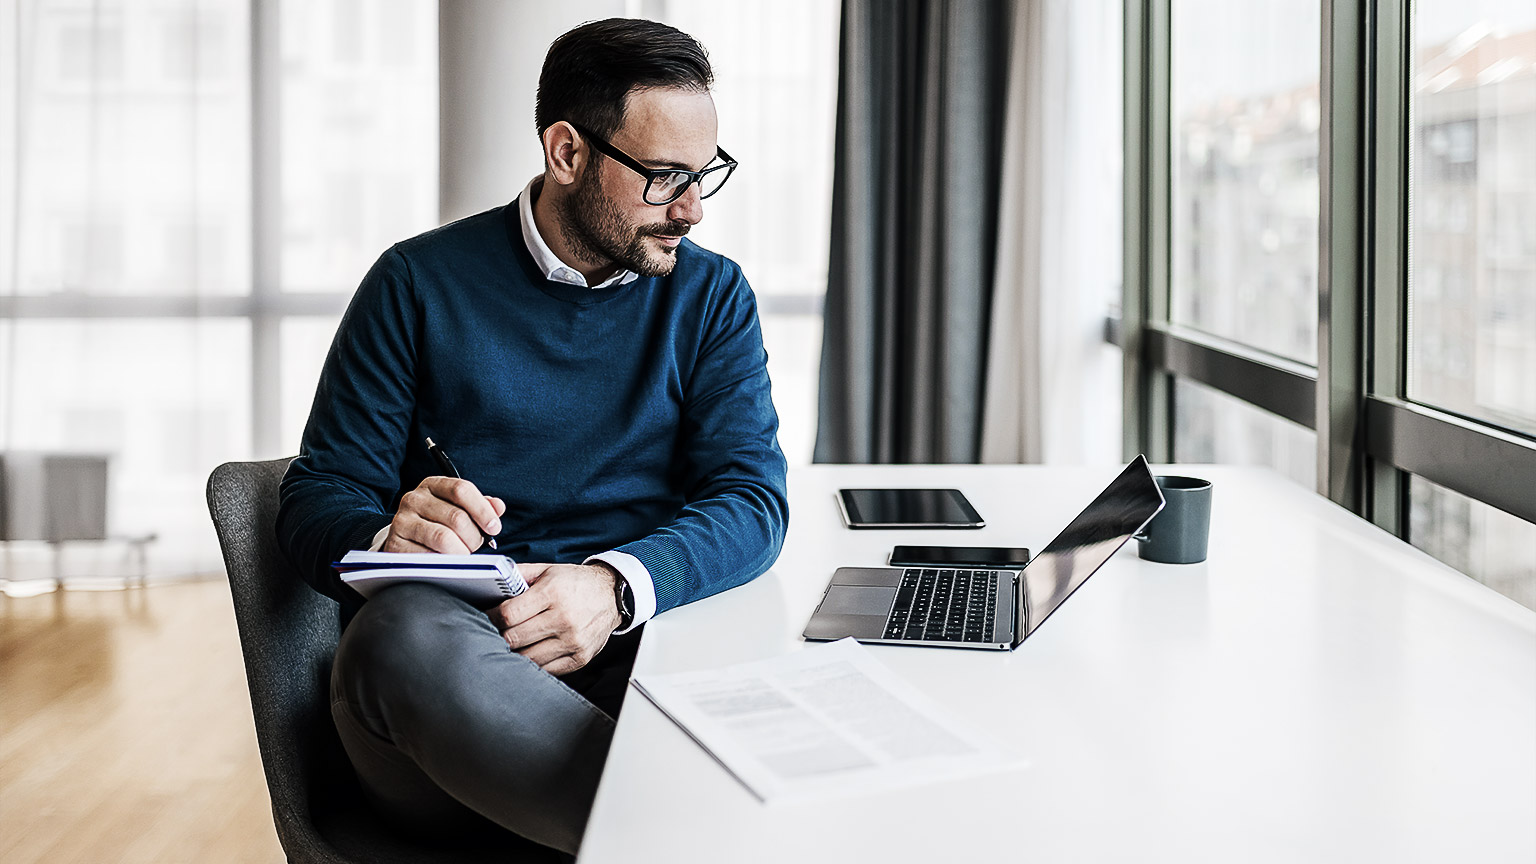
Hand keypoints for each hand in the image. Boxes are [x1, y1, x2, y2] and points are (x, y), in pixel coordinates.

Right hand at [382, 476, 504, 553]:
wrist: (406, 541)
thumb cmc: (439, 523)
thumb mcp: (460, 509)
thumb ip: (481, 507)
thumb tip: (498, 507)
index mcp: (433, 485)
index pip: (462, 489)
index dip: (482, 510)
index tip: (494, 528)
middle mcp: (414, 498)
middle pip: (457, 517)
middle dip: (473, 537)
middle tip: (474, 546)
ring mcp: (402, 521)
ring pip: (444, 538)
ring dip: (461, 551)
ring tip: (462, 554)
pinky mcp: (395, 544)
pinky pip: (428, 556)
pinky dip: (443, 563)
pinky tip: (445, 562)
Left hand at [488, 563, 621, 674]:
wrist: (612, 595)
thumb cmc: (576, 583)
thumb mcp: (547, 570)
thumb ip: (518, 575)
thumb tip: (489, 585)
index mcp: (552, 593)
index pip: (509, 614)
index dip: (492, 617)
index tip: (488, 618)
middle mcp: (563, 618)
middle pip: (514, 638)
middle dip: (500, 635)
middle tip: (497, 632)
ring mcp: (573, 641)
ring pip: (528, 657)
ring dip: (515, 652)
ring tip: (513, 643)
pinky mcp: (580, 657)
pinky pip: (546, 669)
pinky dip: (534, 662)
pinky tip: (531, 652)